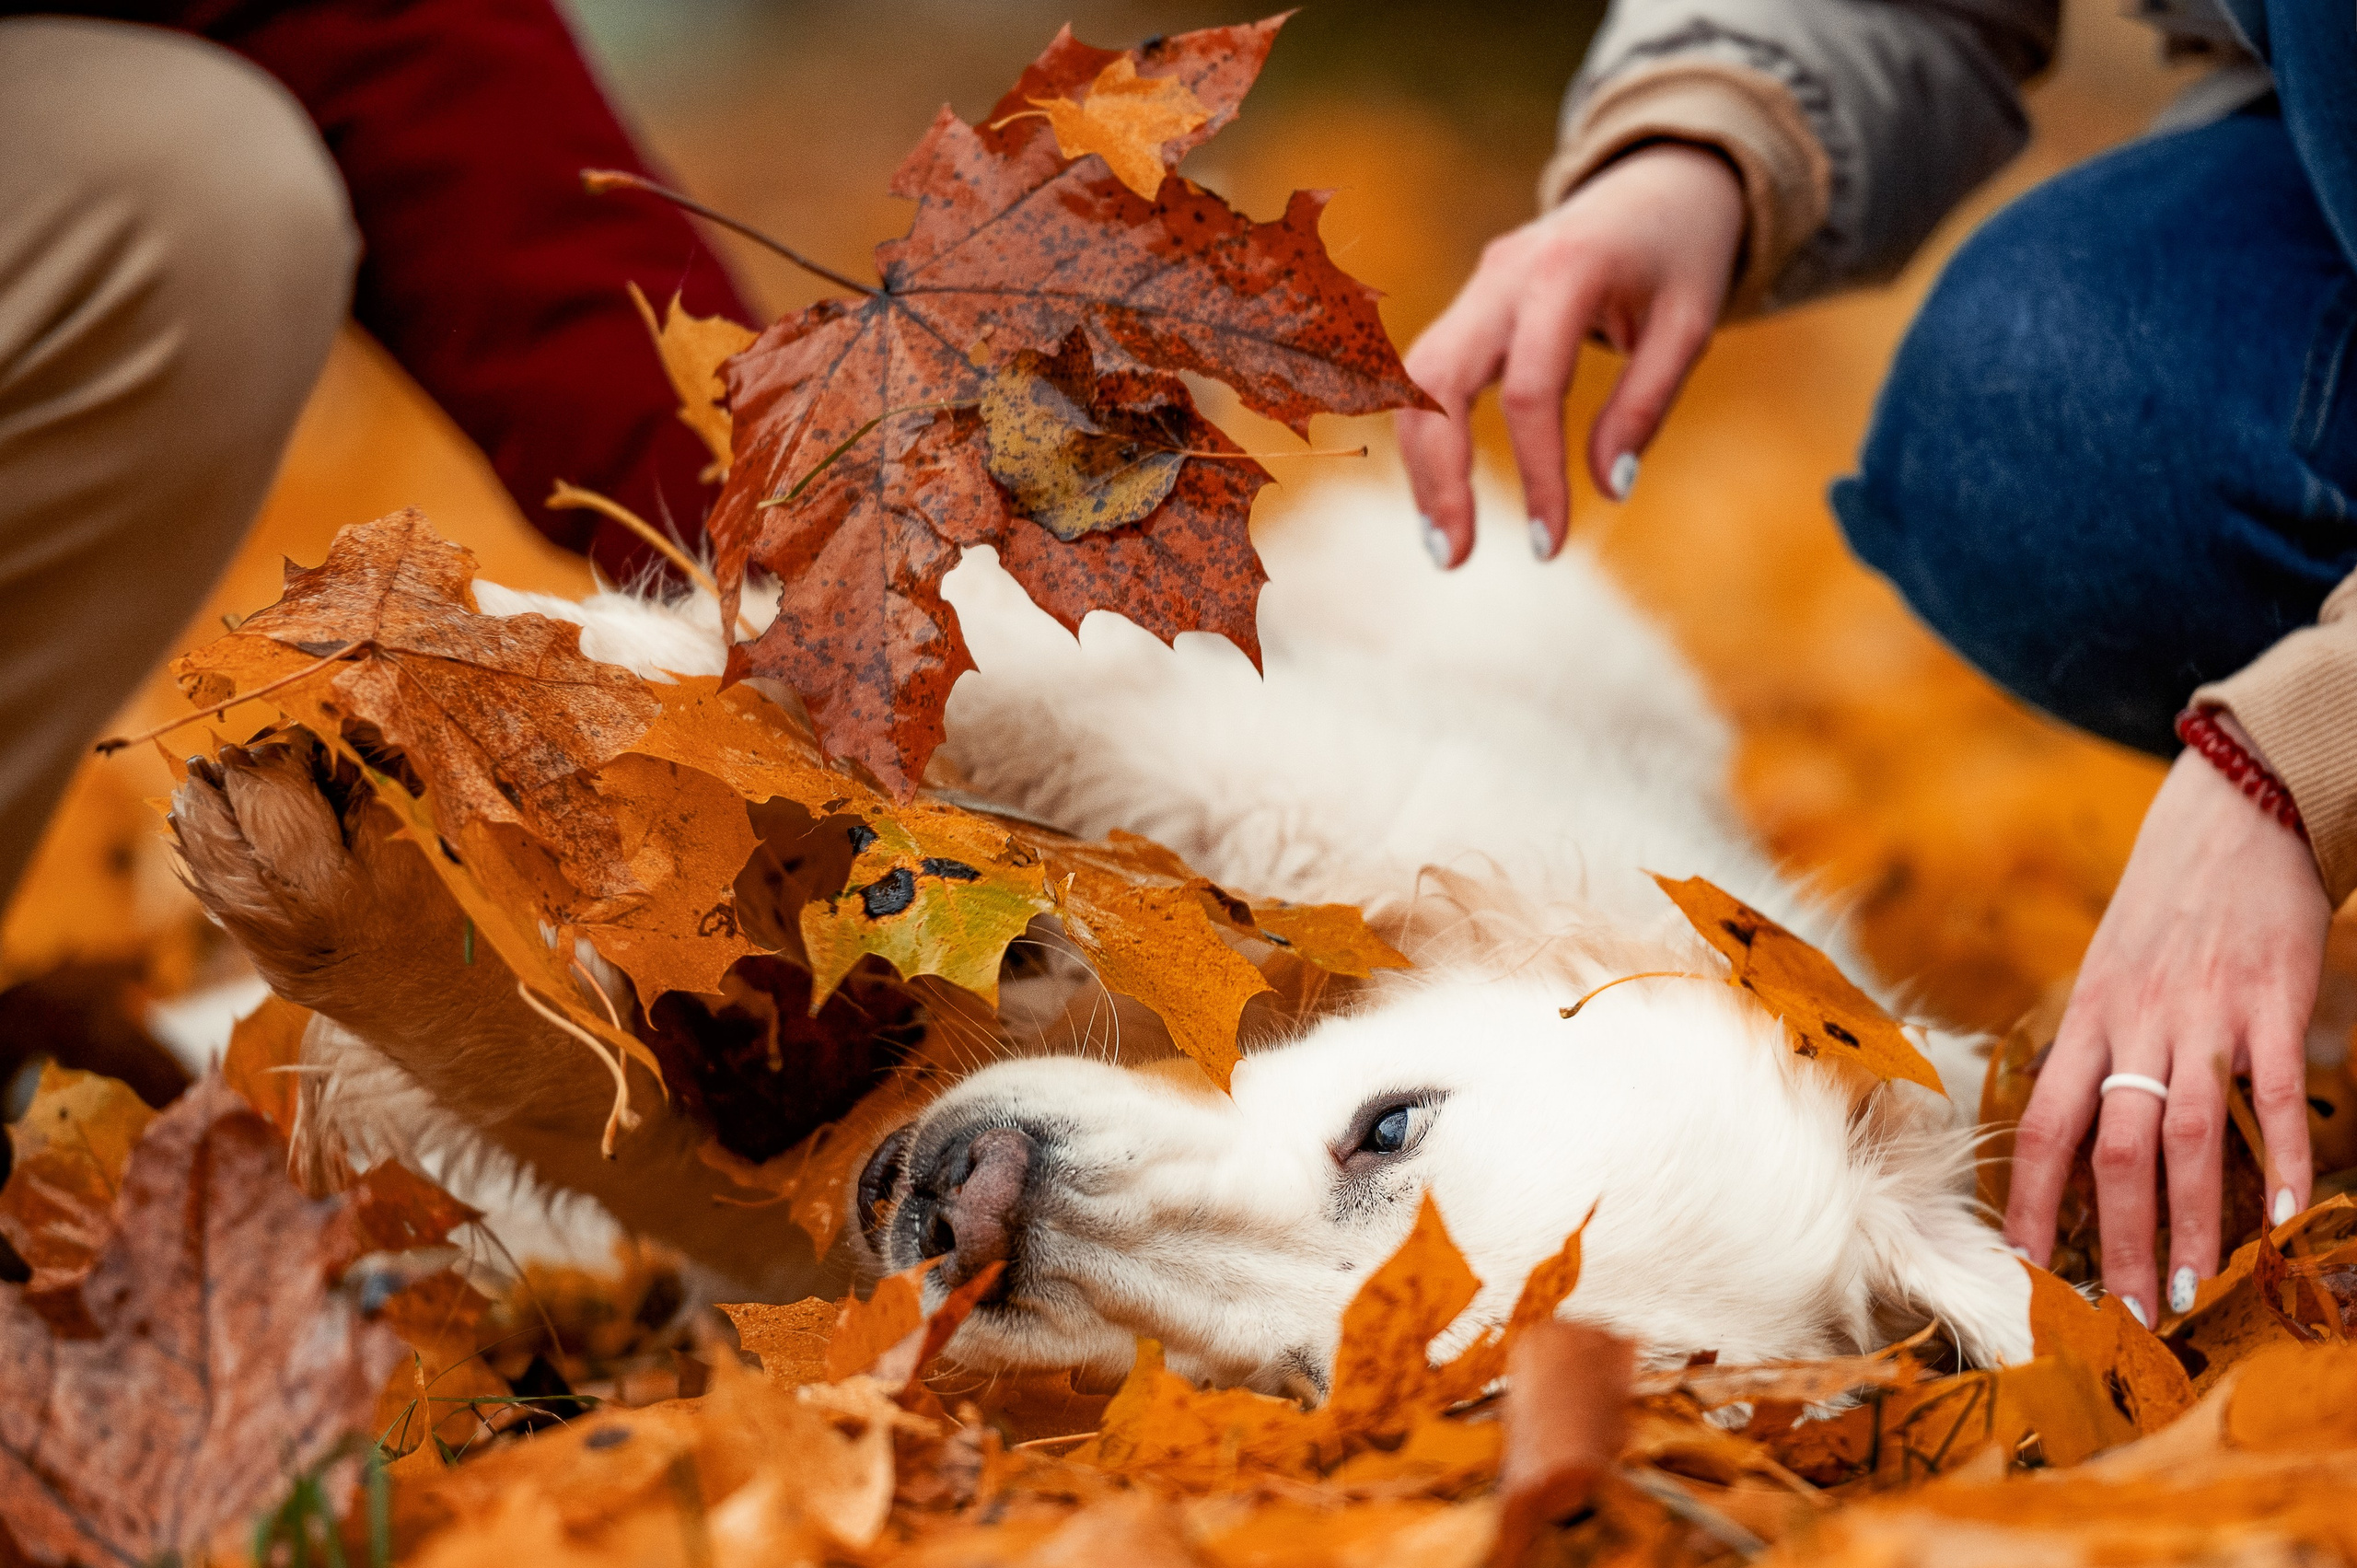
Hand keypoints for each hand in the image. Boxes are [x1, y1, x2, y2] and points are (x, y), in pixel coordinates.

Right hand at [1395, 141, 1743, 566]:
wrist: (1657, 181)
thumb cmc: (1682, 255)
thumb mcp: (1690, 323)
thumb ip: (1646, 403)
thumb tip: (1609, 490)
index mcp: (1566, 272)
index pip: (1531, 391)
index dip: (1536, 474)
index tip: (1550, 545)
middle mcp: (1503, 274)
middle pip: (1437, 381)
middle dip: (1437, 475)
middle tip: (1454, 557)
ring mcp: (1477, 286)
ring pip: (1415, 380)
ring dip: (1420, 464)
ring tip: (1446, 539)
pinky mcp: (1469, 305)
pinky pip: (1427, 375)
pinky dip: (1429, 437)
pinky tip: (1445, 494)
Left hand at [2003, 730, 2330, 1326]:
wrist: (2233, 816)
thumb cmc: (2165, 906)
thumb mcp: (2107, 971)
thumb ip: (2099, 1049)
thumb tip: (2081, 1132)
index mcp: (2086, 1020)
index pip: (2040, 1127)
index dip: (2027, 1203)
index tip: (2024, 1269)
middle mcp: (2134, 1025)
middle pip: (2113, 1152)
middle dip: (2113, 1241)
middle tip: (2120, 1314)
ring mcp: (2204, 1016)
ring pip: (2188, 1138)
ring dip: (2188, 1224)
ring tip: (2187, 1291)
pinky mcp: (2273, 1004)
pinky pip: (2274, 1096)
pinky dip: (2279, 1160)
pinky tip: (2281, 1217)